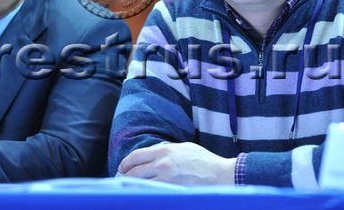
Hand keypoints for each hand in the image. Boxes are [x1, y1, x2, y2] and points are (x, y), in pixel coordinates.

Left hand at [117, 142, 235, 184]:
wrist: (221, 174)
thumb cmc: (203, 160)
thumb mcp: (183, 148)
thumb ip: (166, 151)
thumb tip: (152, 156)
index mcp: (164, 150)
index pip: (136, 157)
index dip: (126, 163)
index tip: (122, 168)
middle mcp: (162, 164)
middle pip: (134, 172)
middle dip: (125, 177)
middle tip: (122, 181)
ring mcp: (166, 180)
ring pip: (140, 185)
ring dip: (133, 188)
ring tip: (130, 190)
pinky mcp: (172, 191)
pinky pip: (153, 194)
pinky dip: (145, 194)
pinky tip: (144, 195)